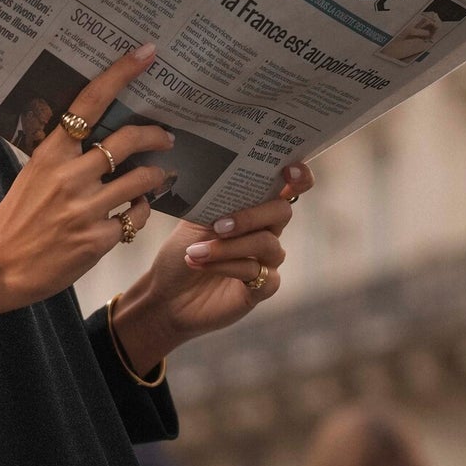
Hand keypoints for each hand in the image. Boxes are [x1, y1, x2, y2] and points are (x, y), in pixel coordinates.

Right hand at [0, 44, 174, 320]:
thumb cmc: (16, 220)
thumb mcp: (33, 177)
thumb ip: (64, 158)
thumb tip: (101, 140)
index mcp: (50, 154)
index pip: (89, 103)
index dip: (120, 74)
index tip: (146, 53)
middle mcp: (70, 176)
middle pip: (128, 140)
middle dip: (157, 135)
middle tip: (168, 137)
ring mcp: (86, 208)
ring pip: (142, 181)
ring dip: (157, 177)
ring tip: (160, 177)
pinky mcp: (98, 239)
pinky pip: (136, 217)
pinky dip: (141, 213)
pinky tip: (135, 213)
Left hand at [107, 162, 314, 369]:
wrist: (167, 294)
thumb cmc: (181, 252)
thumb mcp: (194, 220)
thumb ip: (218, 200)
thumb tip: (230, 177)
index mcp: (253, 209)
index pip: (288, 188)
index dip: (299, 178)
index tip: (289, 170)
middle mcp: (266, 232)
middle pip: (282, 212)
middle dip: (251, 216)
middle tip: (218, 225)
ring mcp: (266, 261)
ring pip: (267, 243)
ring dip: (228, 246)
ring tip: (195, 252)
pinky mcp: (261, 288)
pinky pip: (257, 271)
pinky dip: (227, 267)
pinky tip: (201, 266)